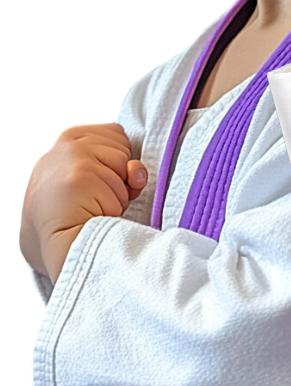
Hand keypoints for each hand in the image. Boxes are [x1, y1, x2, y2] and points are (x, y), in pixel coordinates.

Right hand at [20, 123, 146, 281]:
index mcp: (60, 148)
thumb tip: (137, 173)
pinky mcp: (79, 172)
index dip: (118, 159)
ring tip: (93, 210)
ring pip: (124, 162)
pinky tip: (95, 214)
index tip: (104, 182)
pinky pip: (124, 179)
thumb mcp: (93, 184)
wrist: (59, 254)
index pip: (112, 132)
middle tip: (97, 200)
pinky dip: (118, 201)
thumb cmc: (76, 224)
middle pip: (121, 143)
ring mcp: (68, 158)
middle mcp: (60, 148)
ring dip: (119, 191)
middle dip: (120, 173)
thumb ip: (115, 167)